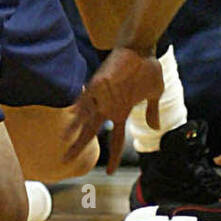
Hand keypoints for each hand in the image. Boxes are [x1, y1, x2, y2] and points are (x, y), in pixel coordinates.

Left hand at [63, 46, 163, 170]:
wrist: (141, 48)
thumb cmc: (148, 68)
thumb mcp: (155, 93)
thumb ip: (152, 110)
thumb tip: (155, 127)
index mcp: (122, 111)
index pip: (117, 140)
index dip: (113, 156)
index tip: (111, 172)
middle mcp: (109, 106)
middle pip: (92, 131)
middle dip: (80, 146)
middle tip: (66, 160)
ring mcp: (102, 95)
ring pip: (86, 116)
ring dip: (75, 128)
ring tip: (65, 139)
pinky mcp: (99, 82)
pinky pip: (86, 96)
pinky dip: (79, 106)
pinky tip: (70, 114)